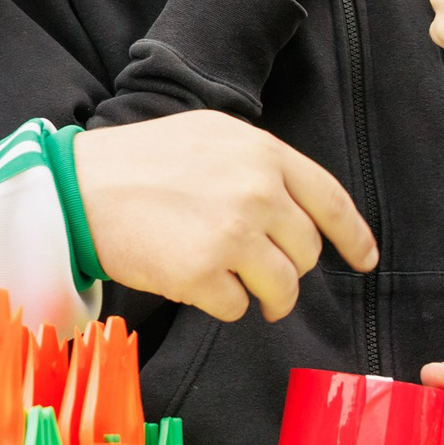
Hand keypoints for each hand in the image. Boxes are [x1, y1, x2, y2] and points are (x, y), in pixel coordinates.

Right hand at [74, 111, 377, 323]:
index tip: (364, 261)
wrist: (79, 188)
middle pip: (307, 252)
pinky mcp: (204, 274)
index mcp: (262, 153)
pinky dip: (220, 303)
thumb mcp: (209, 136)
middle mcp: (257, 191)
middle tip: (256, 267)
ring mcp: (232, 233)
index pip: (332, 201)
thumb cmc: (139, 162)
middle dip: (288, 267)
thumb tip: (298, 210)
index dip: (354, 238)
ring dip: (264, 296)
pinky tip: (191, 279)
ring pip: (282, 287)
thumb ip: (258, 164)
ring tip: (233, 285)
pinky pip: (238, 308)